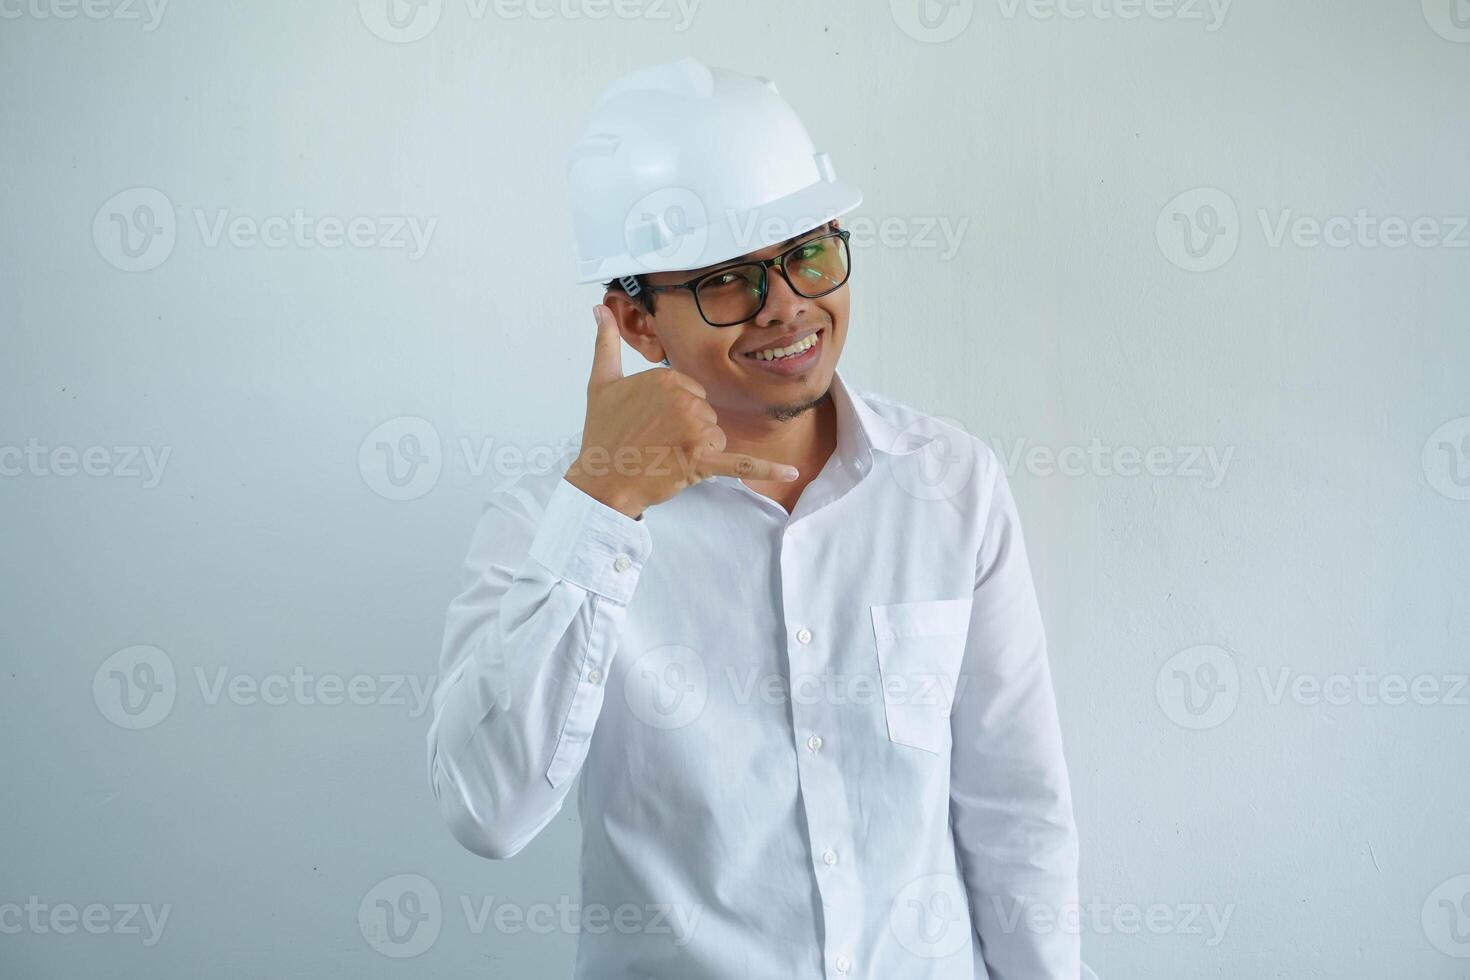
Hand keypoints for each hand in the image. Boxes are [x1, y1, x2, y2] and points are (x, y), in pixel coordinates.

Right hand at [564, 305, 798, 518]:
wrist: (601, 479)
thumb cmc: (602, 433)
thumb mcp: (602, 382)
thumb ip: (607, 342)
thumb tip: (601, 308)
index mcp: (667, 378)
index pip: (694, 392)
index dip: (677, 411)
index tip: (651, 422)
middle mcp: (684, 400)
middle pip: (708, 414)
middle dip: (688, 431)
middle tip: (655, 441)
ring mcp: (694, 431)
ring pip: (717, 438)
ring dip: (697, 452)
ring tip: (665, 456)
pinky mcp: (701, 461)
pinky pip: (741, 464)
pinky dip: (767, 469)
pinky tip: (791, 473)